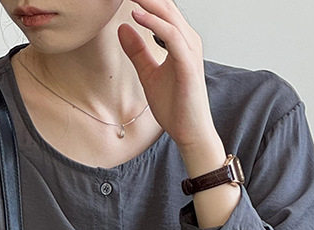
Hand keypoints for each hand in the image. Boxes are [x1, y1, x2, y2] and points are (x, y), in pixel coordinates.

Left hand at [118, 0, 216, 148]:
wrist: (191, 133)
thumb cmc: (176, 107)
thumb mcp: (148, 75)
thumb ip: (137, 51)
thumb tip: (122, 27)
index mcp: (180, 41)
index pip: (161, 10)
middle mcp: (188, 40)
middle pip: (165, 6)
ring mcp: (190, 51)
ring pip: (168, 15)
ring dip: (147, 1)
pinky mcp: (188, 64)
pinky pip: (171, 35)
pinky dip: (153, 23)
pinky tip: (136, 15)